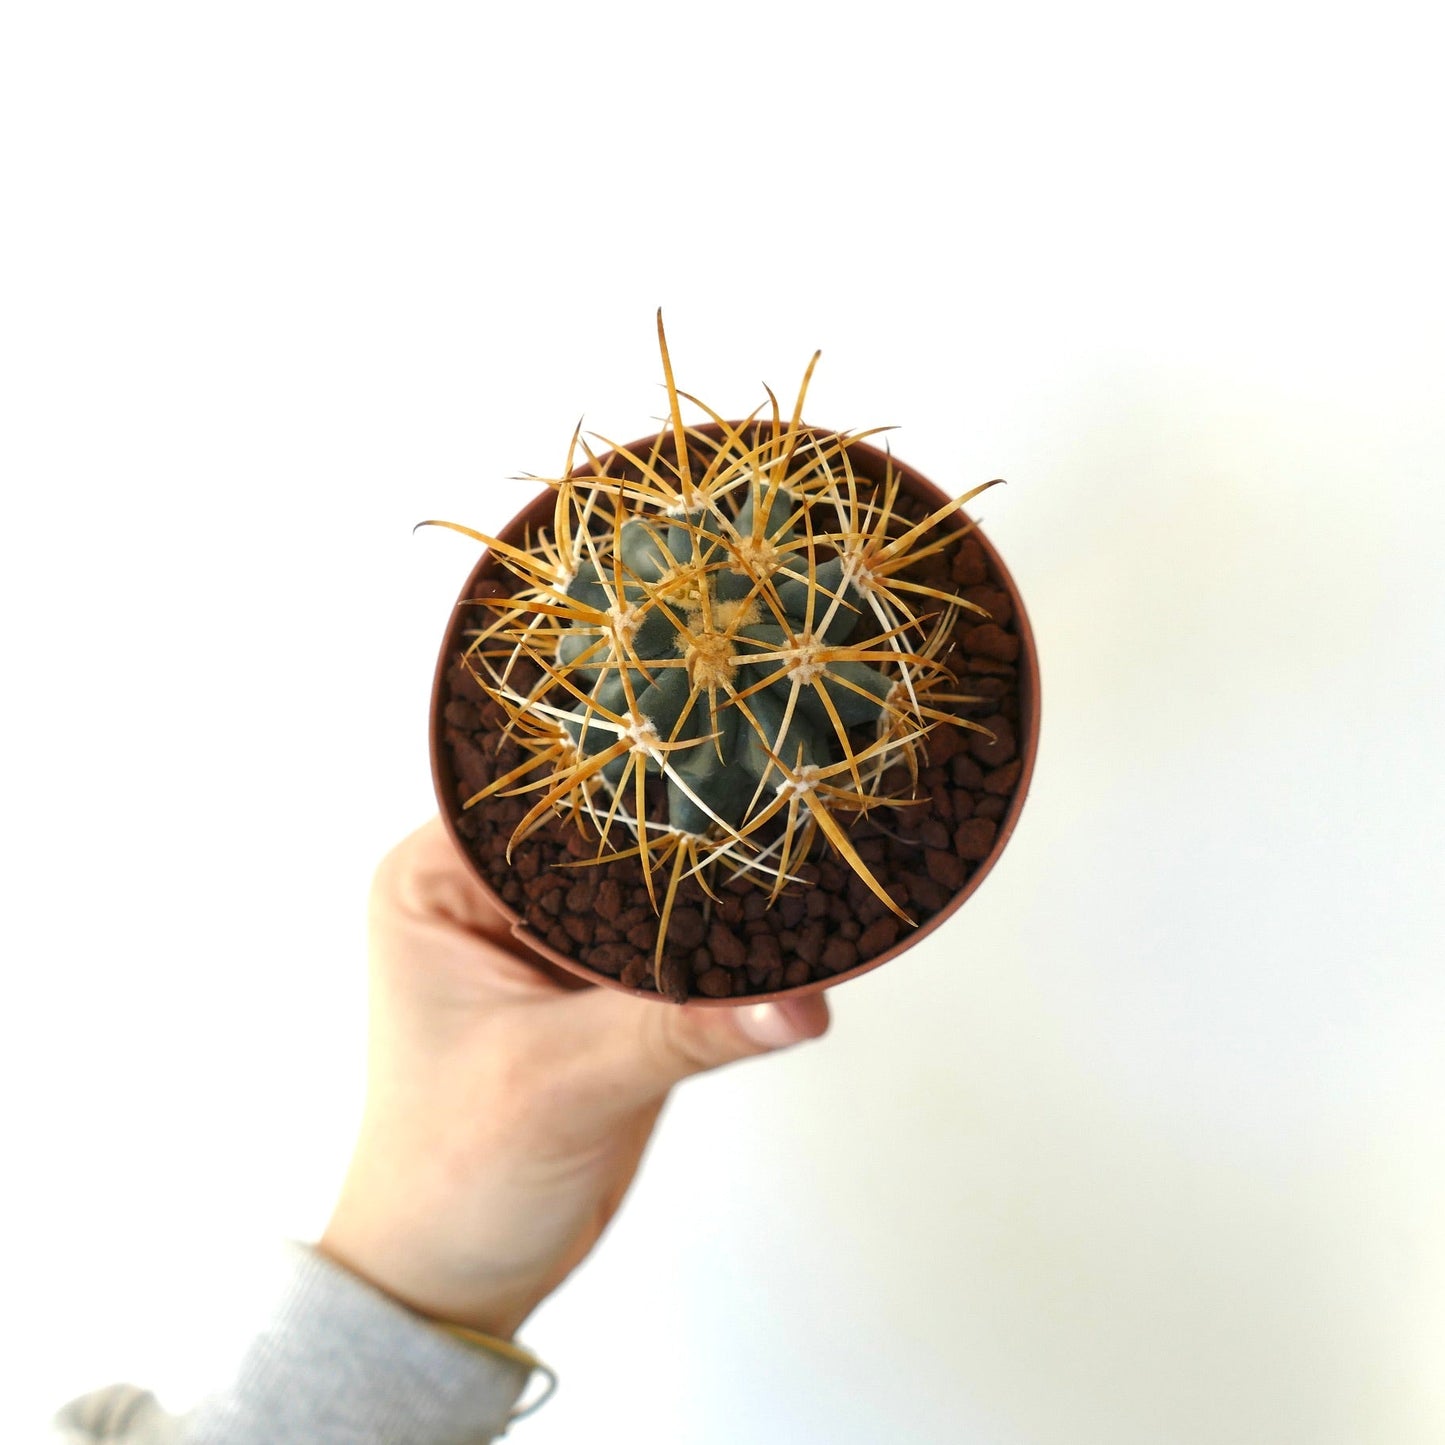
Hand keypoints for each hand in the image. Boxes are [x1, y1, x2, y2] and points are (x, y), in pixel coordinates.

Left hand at [318, 818, 829, 1338]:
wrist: (455, 1272)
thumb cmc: (453, 1173)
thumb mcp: (556, 1084)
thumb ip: (676, 1027)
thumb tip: (798, 998)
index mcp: (437, 878)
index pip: (553, 803)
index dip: (638, 796)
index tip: (730, 781)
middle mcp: (490, 891)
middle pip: (611, 842)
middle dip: (692, 851)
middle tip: (787, 830)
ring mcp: (552, 938)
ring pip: (654, 893)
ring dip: (719, 905)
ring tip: (804, 884)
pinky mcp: (602, 985)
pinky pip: (677, 947)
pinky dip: (725, 955)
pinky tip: (789, 949)